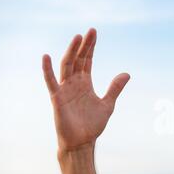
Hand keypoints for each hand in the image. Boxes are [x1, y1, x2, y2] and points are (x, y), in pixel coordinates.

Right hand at [42, 28, 129, 150]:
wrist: (82, 142)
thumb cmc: (92, 125)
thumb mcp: (108, 104)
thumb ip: (115, 88)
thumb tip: (127, 73)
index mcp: (85, 84)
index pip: (87, 61)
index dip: (90, 48)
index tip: (94, 33)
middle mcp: (74, 84)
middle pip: (78, 59)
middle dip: (84, 46)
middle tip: (90, 31)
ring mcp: (65, 90)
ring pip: (67, 66)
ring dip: (72, 52)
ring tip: (77, 38)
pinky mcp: (57, 98)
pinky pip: (51, 82)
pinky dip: (47, 70)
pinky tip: (46, 57)